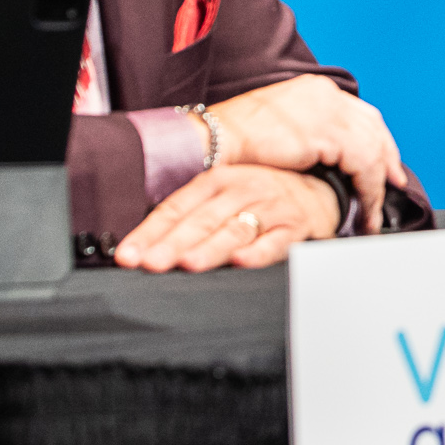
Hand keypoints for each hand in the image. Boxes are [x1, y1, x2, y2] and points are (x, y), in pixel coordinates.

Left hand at [115, 163, 337, 270]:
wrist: (316, 190)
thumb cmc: (258, 197)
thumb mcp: (222, 194)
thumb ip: (187, 216)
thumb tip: (141, 247)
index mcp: (217, 180)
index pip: (176, 208)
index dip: (149, 233)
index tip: (128, 256)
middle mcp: (242, 190)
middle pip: (202, 220)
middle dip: (174, 243)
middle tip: (151, 263)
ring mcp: (270, 207)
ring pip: (235, 230)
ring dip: (211, 247)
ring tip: (188, 263)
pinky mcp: (295, 226)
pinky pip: (276, 241)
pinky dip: (259, 252)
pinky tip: (242, 261)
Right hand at [204, 74, 406, 232]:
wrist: (214, 139)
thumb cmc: (233, 139)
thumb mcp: (276, 126)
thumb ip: (303, 132)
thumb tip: (320, 153)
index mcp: (313, 89)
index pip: (357, 112)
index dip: (375, 137)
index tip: (385, 160)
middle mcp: (326, 95)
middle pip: (372, 125)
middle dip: (387, 156)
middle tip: (395, 182)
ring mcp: (330, 112)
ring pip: (372, 149)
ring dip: (379, 183)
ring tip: (376, 210)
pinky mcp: (329, 136)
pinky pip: (365, 167)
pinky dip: (370, 192)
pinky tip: (367, 211)